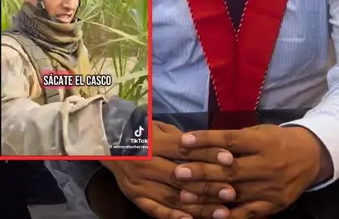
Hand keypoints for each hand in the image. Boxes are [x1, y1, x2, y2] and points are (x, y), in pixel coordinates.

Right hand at [101, 121, 235, 218]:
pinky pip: (155, 210)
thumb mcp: (158, 128)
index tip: (230, 160)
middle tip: (232, 192)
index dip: (208, 155)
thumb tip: (212, 147)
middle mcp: (145, 165)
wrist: (107, 144)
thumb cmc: (138, 133)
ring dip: (199, 206)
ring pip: (172, 197)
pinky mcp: (135, 197)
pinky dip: (173, 217)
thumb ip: (180, 139)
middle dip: (209, 186)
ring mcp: (139, 184)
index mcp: (152, 144)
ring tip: (222, 212)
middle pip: (181, 177)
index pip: (184, 151)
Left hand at [174, 125, 330, 217]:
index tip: (184, 141)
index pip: (230, 140)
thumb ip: (234, 140)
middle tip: (178, 173)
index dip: (206, 140)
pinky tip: (212, 215)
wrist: (312, 156)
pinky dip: (230, 215)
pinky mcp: (275, 204)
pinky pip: (249, 212)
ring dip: (208, 196)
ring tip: (185, 195)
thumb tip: (199, 141)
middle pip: (230, 170)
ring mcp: (272, 187)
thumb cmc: (276, 140)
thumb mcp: (258, 132)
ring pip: (236, 193)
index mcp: (262, 142)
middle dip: (202, 172)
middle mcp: (267, 165)